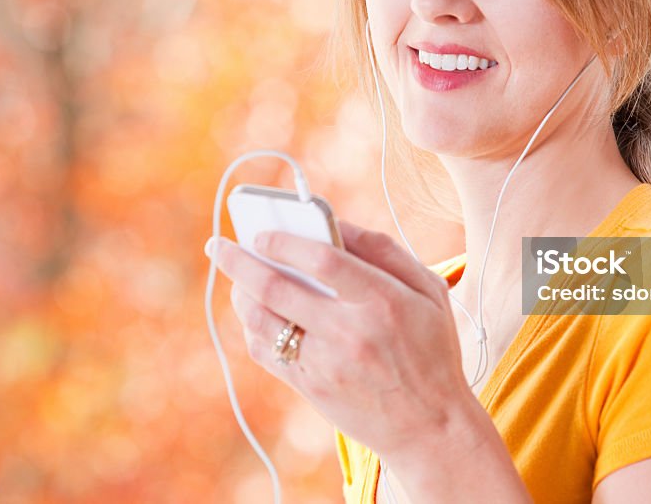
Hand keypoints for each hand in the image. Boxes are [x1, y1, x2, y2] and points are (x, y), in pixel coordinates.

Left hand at [207, 219, 472, 459]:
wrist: (432, 427)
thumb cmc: (432, 350)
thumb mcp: (429, 291)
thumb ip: (386, 251)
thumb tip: (337, 224)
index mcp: (384, 301)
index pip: (322, 259)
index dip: (285, 241)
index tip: (262, 232)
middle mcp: (351, 332)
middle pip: (277, 287)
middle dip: (239, 261)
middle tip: (217, 246)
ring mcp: (326, 364)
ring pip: (262, 320)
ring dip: (240, 294)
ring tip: (236, 277)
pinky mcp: (311, 388)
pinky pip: (265, 352)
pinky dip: (252, 327)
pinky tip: (254, 313)